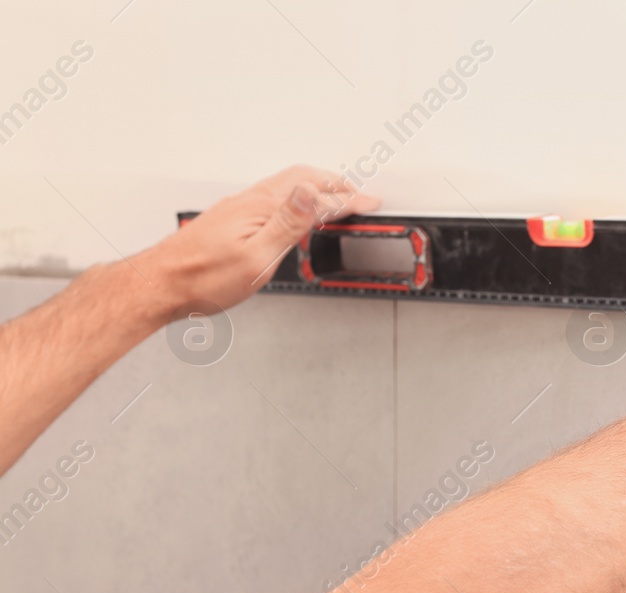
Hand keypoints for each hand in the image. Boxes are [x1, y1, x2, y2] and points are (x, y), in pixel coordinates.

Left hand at [138, 166, 379, 311]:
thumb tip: (312, 193)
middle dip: (335, 184)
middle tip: (358, 194)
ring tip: (334, 197)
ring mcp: (238, 209)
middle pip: (300, 179)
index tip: (369, 203)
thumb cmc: (202, 278)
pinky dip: (296, 197)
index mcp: (261, 208)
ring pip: (286, 186)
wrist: (160, 284)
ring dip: (316, 187)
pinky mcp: (230, 219)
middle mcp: (249, 202)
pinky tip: (296, 210)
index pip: (315, 196)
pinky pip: (273, 196)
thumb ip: (287, 224)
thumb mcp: (256, 257)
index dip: (347, 199)